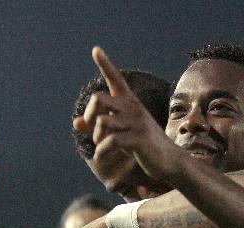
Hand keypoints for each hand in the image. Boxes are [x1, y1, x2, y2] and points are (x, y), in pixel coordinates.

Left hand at [73, 47, 178, 183]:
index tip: (95, 50)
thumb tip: (75, 122)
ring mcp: (136, 122)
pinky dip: (101, 152)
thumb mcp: (119, 133)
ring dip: (96, 138)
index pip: (116, 79)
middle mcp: (132, 108)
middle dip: (89, 115)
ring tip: (101, 148)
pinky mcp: (138, 138)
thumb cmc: (143, 146)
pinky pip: (110, 141)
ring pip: (102, 122)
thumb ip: (97, 128)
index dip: (105, 64)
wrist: (169, 161)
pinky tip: (100, 158)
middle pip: (98, 98)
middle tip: (94, 131)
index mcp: (129, 103)